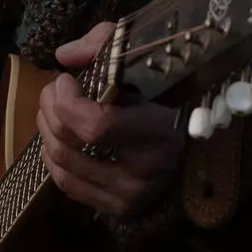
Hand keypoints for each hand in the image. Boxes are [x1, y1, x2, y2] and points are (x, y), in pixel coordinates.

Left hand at [37, 21, 185, 218]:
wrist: (204, 140)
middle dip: (50, 111)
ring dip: (48, 135)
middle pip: (72, 145)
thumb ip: (104, 45)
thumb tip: (64, 55)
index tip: (64, 80)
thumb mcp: (146, 56)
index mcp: (160, 127)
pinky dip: (55, 162)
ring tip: (51, 112)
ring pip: (64, 168)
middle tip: (53, 91)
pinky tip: (58, 139)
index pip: (96, 125)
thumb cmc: (174, 90)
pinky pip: (71, 188)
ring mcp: (133, 193)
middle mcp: (146, 168)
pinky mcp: (122, 206)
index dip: (67, 102)